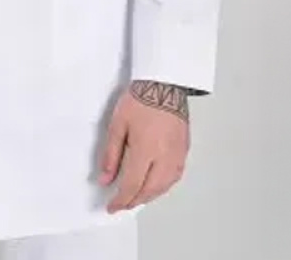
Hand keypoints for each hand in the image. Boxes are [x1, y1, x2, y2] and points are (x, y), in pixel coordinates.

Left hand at [98, 80, 190, 211]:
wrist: (164, 83)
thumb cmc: (141, 99)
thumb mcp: (118, 124)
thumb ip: (111, 154)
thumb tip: (105, 178)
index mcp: (146, 151)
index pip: (132, 186)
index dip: (121, 200)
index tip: (112, 206)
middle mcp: (164, 158)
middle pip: (149, 191)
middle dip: (134, 201)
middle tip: (122, 204)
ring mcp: (177, 155)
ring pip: (164, 187)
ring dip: (149, 196)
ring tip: (136, 197)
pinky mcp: (184, 150)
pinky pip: (174, 177)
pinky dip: (162, 187)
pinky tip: (155, 185)